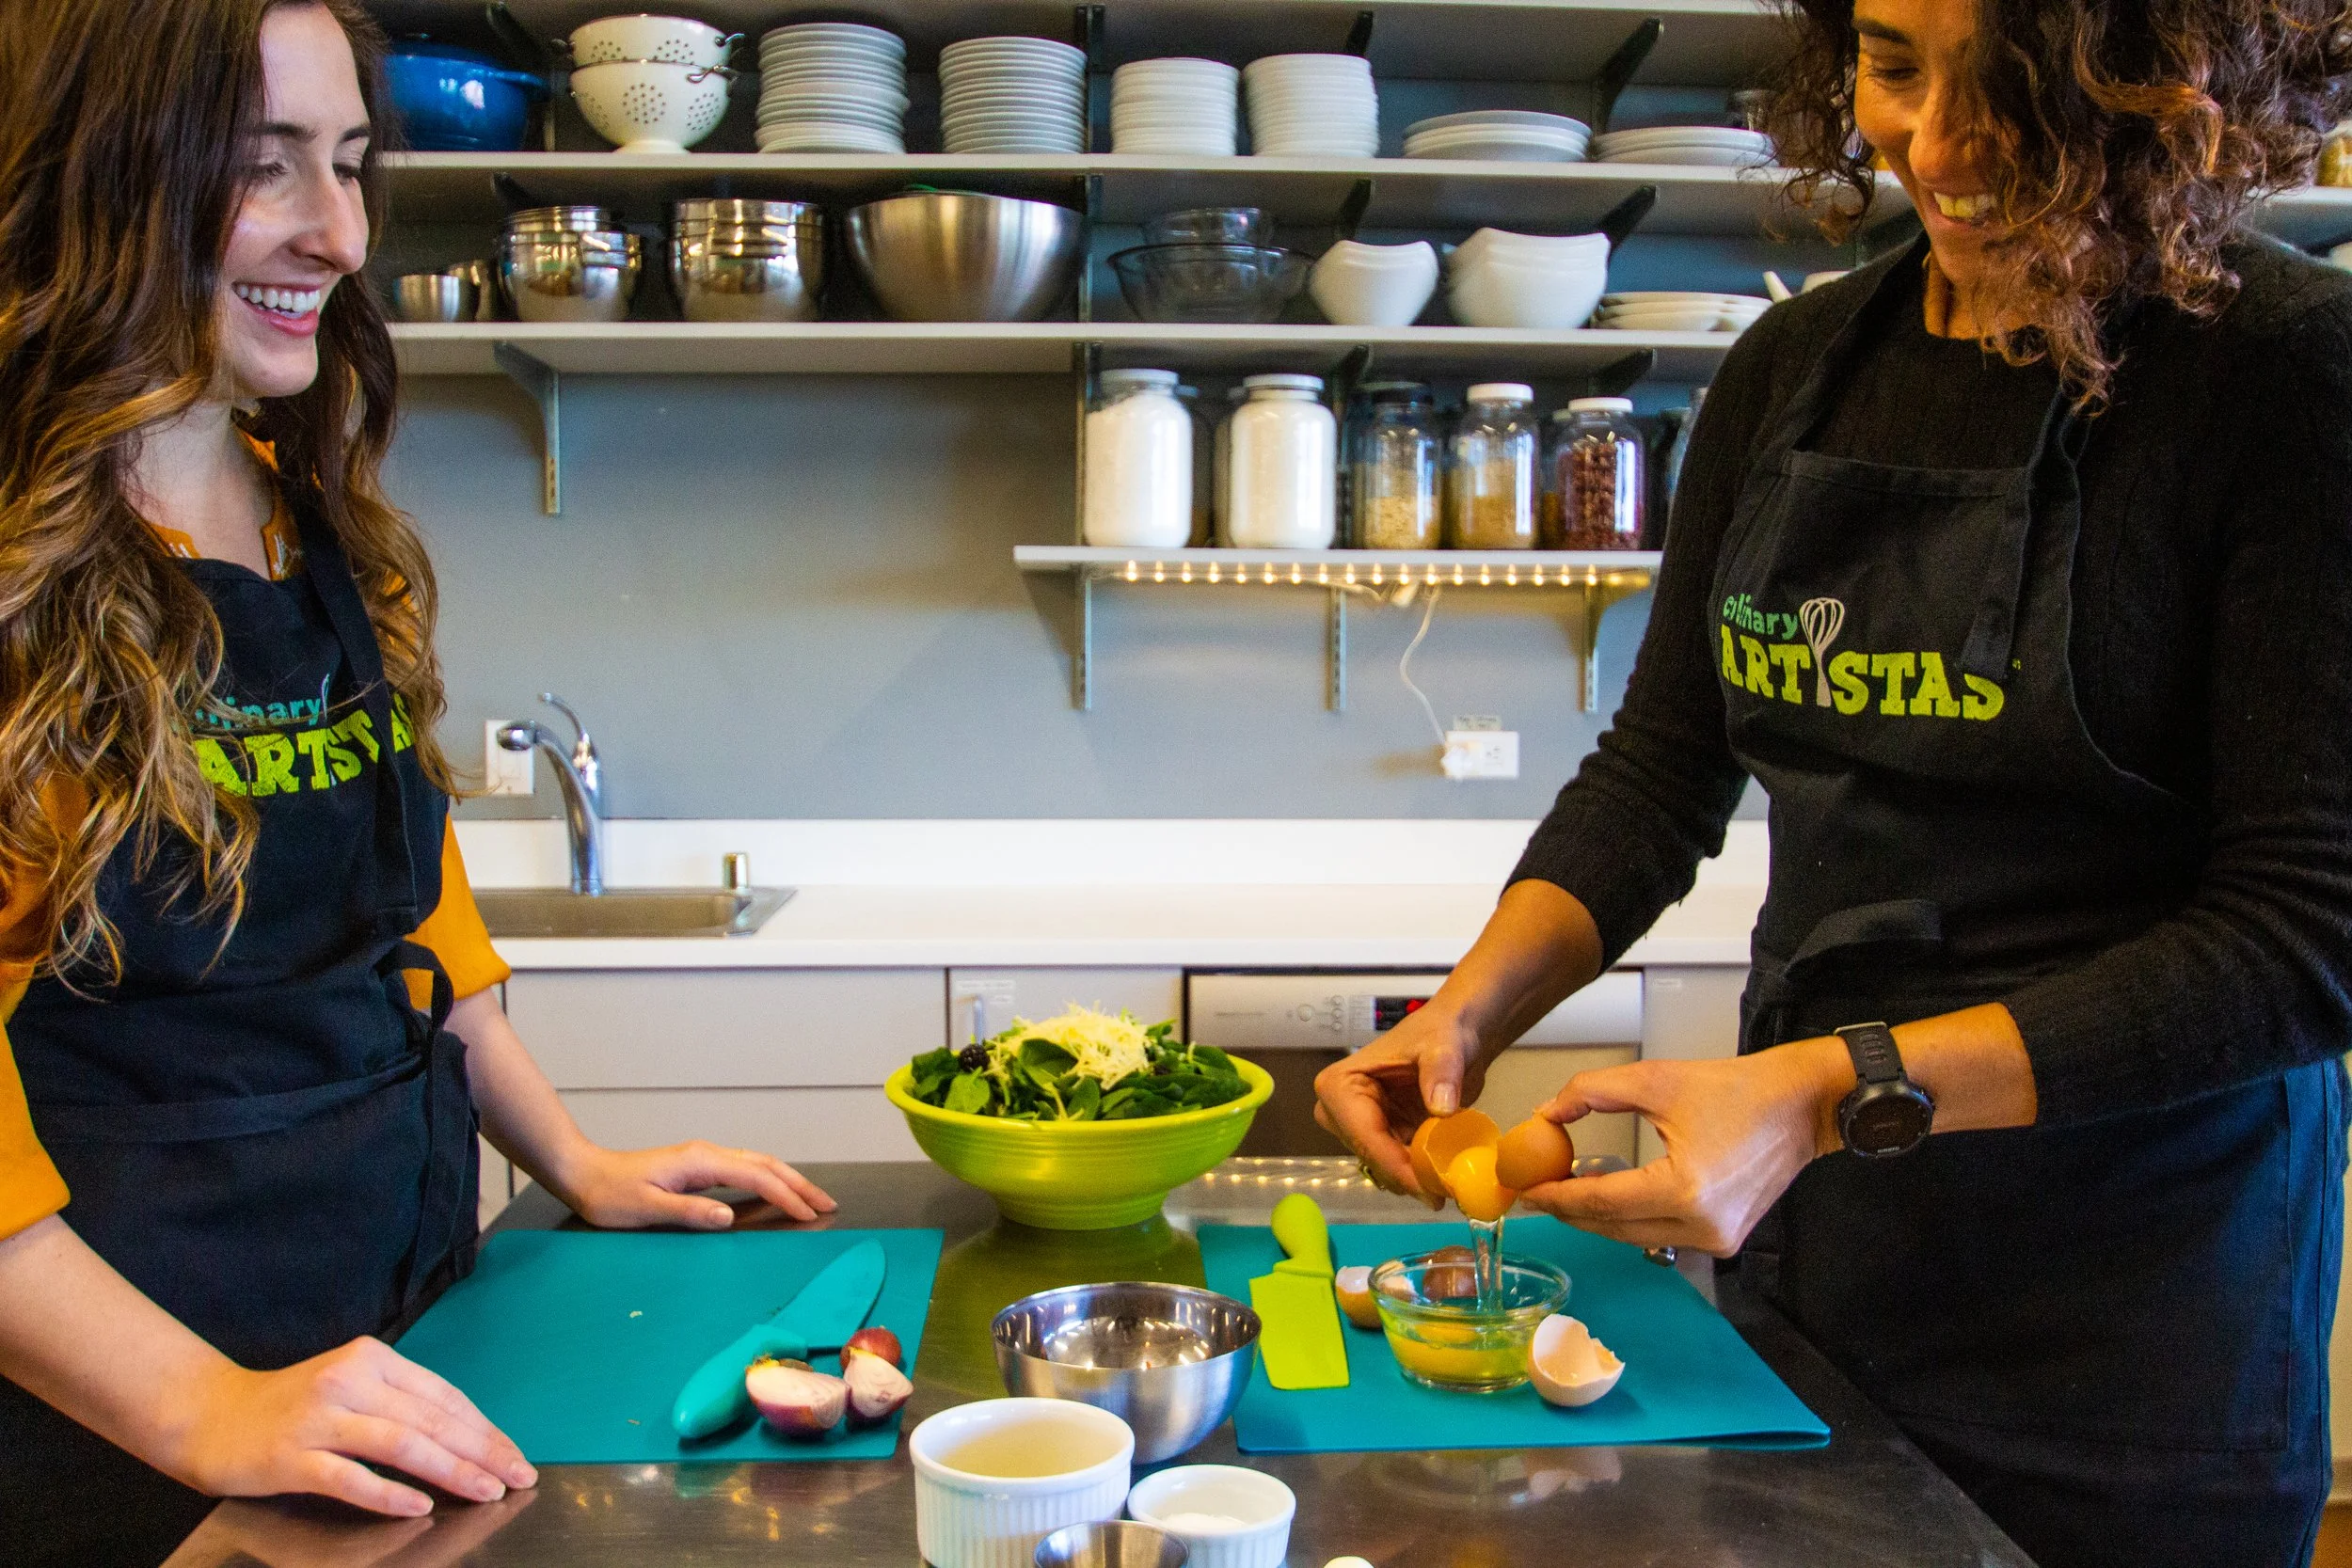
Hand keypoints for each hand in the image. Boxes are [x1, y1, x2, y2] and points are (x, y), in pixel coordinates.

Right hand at [168, 1336, 535, 1517]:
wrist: (210, 1415)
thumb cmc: (292, 1407)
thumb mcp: (351, 1387)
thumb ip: (399, 1402)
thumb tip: (466, 1434)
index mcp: (372, 1359)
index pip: (443, 1395)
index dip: (484, 1427)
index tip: (514, 1453)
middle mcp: (350, 1380)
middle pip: (431, 1419)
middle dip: (482, 1451)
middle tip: (518, 1476)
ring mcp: (320, 1417)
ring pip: (402, 1444)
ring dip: (451, 1470)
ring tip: (486, 1491)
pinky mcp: (291, 1455)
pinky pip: (350, 1477)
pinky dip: (389, 1492)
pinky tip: (420, 1506)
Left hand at [557, 1140, 837, 1228]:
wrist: (585, 1174)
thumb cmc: (611, 1195)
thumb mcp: (646, 1209)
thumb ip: (689, 1213)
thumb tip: (728, 1217)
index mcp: (700, 1162)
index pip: (756, 1177)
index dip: (786, 1196)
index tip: (810, 1215)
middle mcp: (707, 1154)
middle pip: (766, 1164)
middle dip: (799, 1183)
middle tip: (828, 1203)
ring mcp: (703, 1158)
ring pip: (758, 1163)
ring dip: (788, 1179)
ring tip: (812, 1198)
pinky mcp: (697, 1166)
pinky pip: (745, 1169)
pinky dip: (769, 1178)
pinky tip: (775, 1190)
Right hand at [1313, 1002, 1492, 1201]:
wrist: (1457, 1036)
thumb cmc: (1442, 1032)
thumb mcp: (1444, 1047)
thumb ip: (1441, 1073)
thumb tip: (1441, 1108)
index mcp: (1340, 1085)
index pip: (1364, 1135)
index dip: (1396, 1166)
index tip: (1429, 1189)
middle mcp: (1340, 1111)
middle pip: (1371, 1157)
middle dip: (1406, 1176)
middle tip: (1444, 1192)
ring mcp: (1360, 1128)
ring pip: (1383, 1168)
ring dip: (1414, 1178)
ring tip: (1450, 1183)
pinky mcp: (1381, 1138)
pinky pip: (1396, 1167)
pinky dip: (1420, 1174)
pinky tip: (1445, 1176)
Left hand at [1518, 1038, 1851, 1255]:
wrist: (1801, 1106)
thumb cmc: (1738, 1090)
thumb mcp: (1655, 1079)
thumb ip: (1591, 1093)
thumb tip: (1546, 1113)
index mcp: (1684, 1191)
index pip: (1600, 1202)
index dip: (1556, 1196)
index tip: (1525, 1188)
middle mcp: (1701, 1226)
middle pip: (1612, 1227)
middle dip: (1570, 1209)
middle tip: (1536, 1189)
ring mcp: (1716, 1240)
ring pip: (1634, 1235)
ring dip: (1598, 1215)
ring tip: (1566, 1187)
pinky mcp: (1725, 1240)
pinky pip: (1660, 1233)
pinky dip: (1631, 1216)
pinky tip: (1610, 1192)